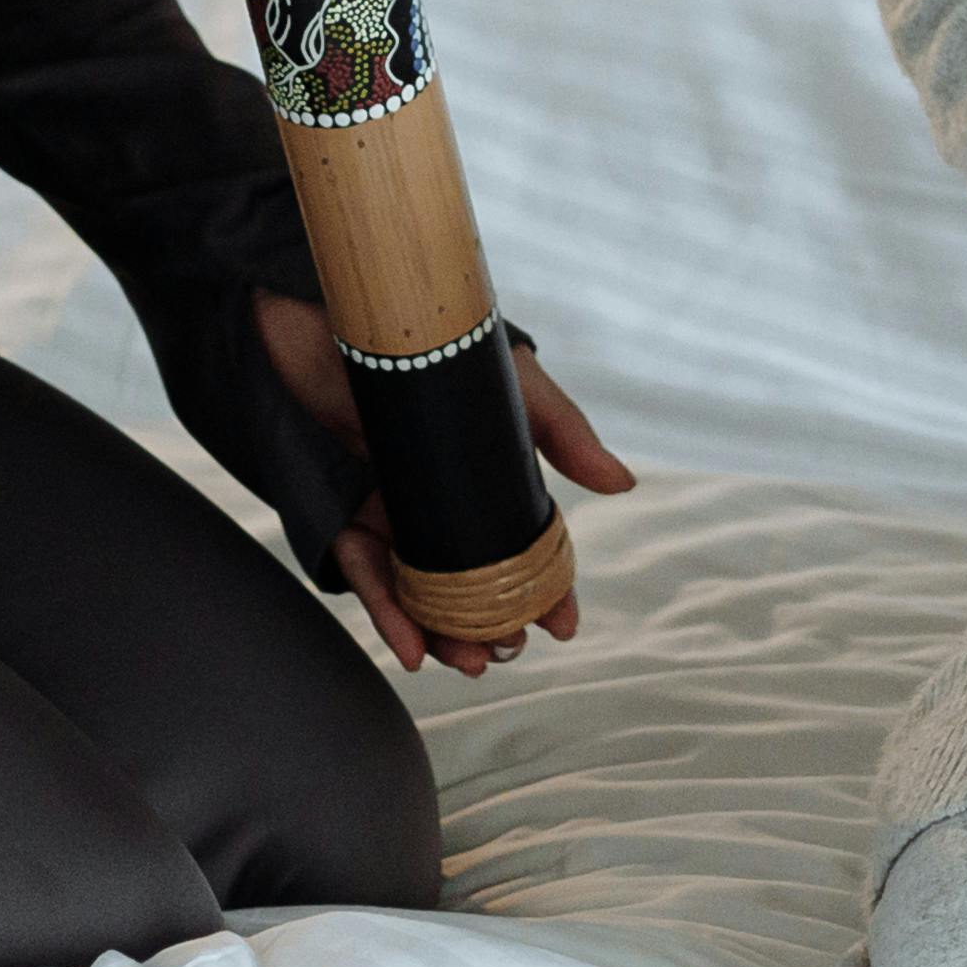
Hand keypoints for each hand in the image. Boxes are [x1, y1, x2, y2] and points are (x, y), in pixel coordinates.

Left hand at [252, 292, 639, 674]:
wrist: (347, 304)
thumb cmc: (437, 337)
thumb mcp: (512, 385)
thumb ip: (564, 433)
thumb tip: (625, 485)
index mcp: (483, 475)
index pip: (519, 547)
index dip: (545, 590)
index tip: (564, 626)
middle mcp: (439, 498)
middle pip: (468, 580)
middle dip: (490, 626)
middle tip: (505, 652)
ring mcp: (392, 504)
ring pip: (419, 588)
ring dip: (442, 633)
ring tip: (465, 662)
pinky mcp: (341, 503)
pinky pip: (365, 569)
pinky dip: (387, 610)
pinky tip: (410, 645)